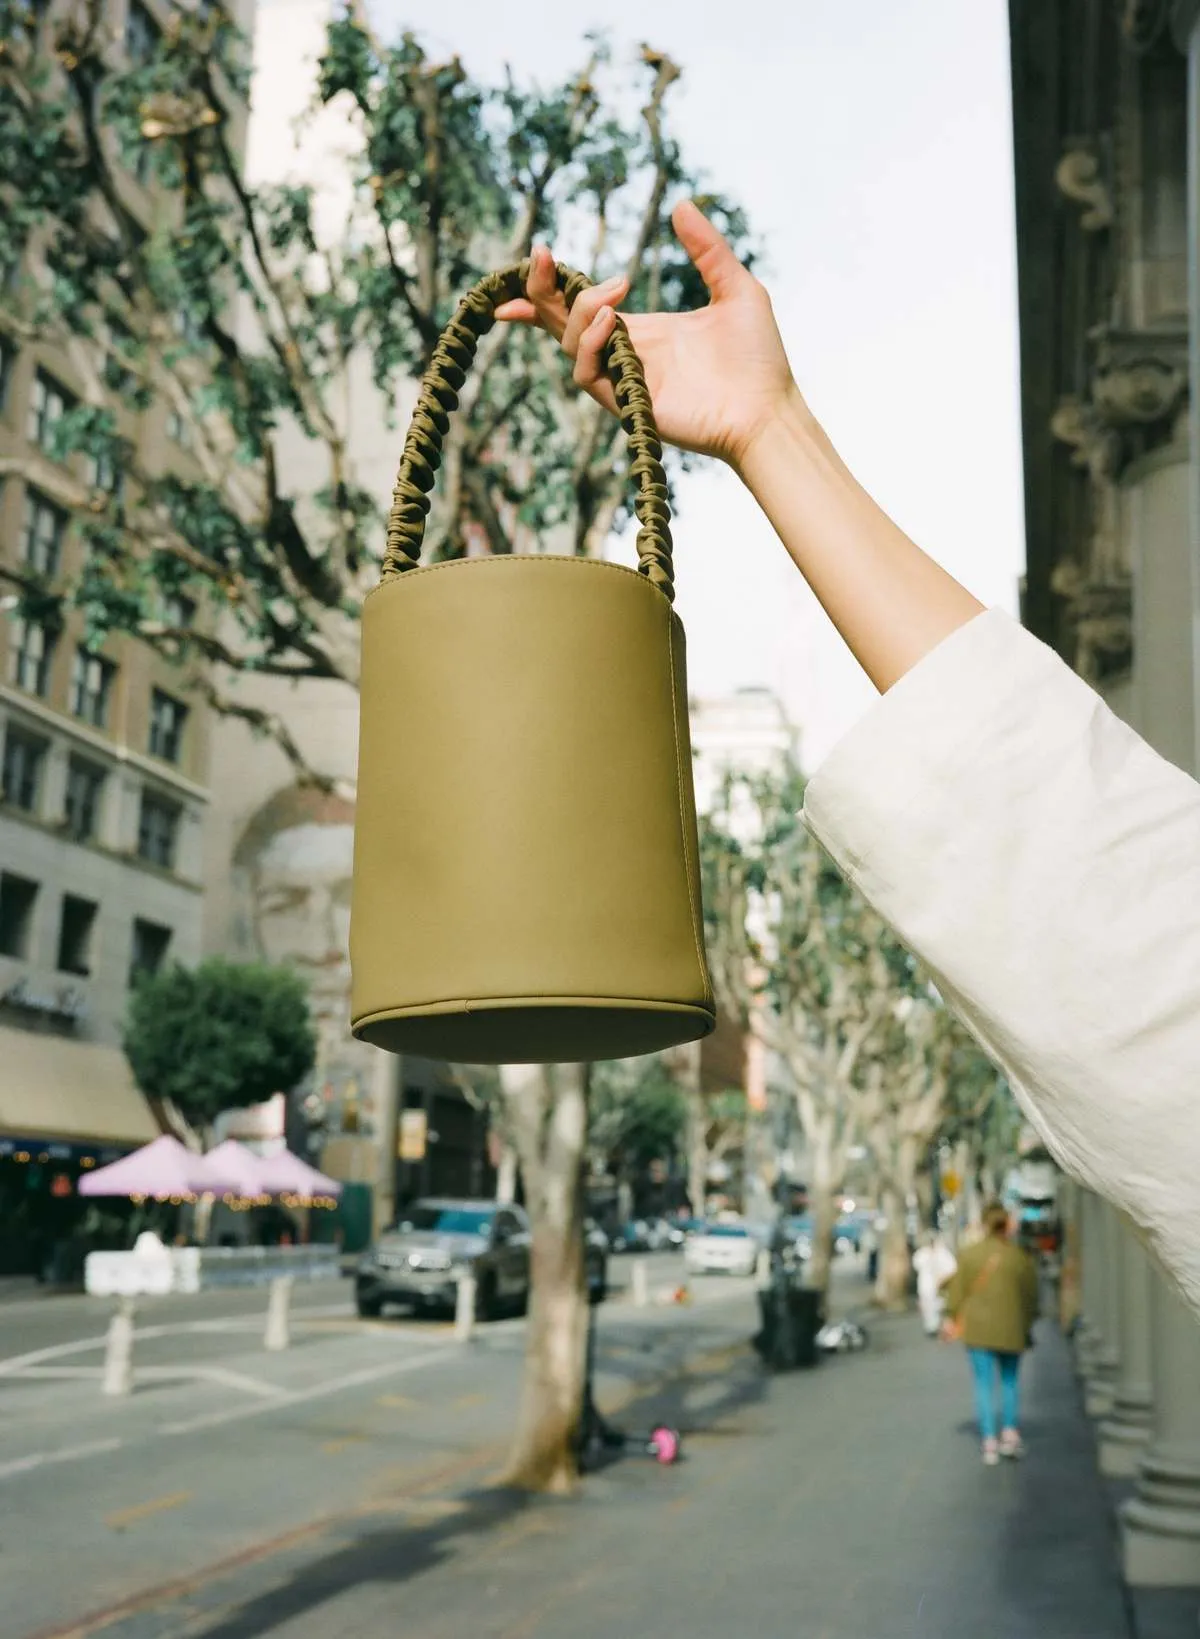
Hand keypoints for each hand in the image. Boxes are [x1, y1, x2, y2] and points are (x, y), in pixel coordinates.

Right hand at [493, 200, 805, 473]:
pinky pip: (587, 373)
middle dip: (540, 292)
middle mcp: (627, 353)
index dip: (553, 286)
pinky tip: (611, 319)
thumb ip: (708, 250)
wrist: (769, 410)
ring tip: (613, 293)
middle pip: (563, 323)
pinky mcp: (628, 402)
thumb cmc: (758, 358)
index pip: (583, 306)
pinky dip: (590, 343)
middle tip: (541, 256)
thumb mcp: (736, 288)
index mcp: (644, 330)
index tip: (541, 254)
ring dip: (579, 312)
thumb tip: (682, 204)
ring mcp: (625, 378)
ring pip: (570, 344)